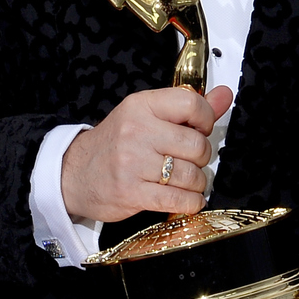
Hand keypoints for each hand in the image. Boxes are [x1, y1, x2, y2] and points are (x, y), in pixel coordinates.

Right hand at [61, 85, 232, 223]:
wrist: (74, 174)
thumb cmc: (115, 144)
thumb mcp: (147, 116)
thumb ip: (189, 109)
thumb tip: (225, 95)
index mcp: (142, 106)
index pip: (191, 104)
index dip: (206, 120)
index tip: (201, 130)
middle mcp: (137, 131)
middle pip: (196, 145)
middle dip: (201, 157)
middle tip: (190, 160)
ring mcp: (133, 163)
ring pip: (191, 174)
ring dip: (196, 183)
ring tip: (186, 181)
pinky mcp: (132, 193)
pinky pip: (178, 199)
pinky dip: (190, 202)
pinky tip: (186, 199)